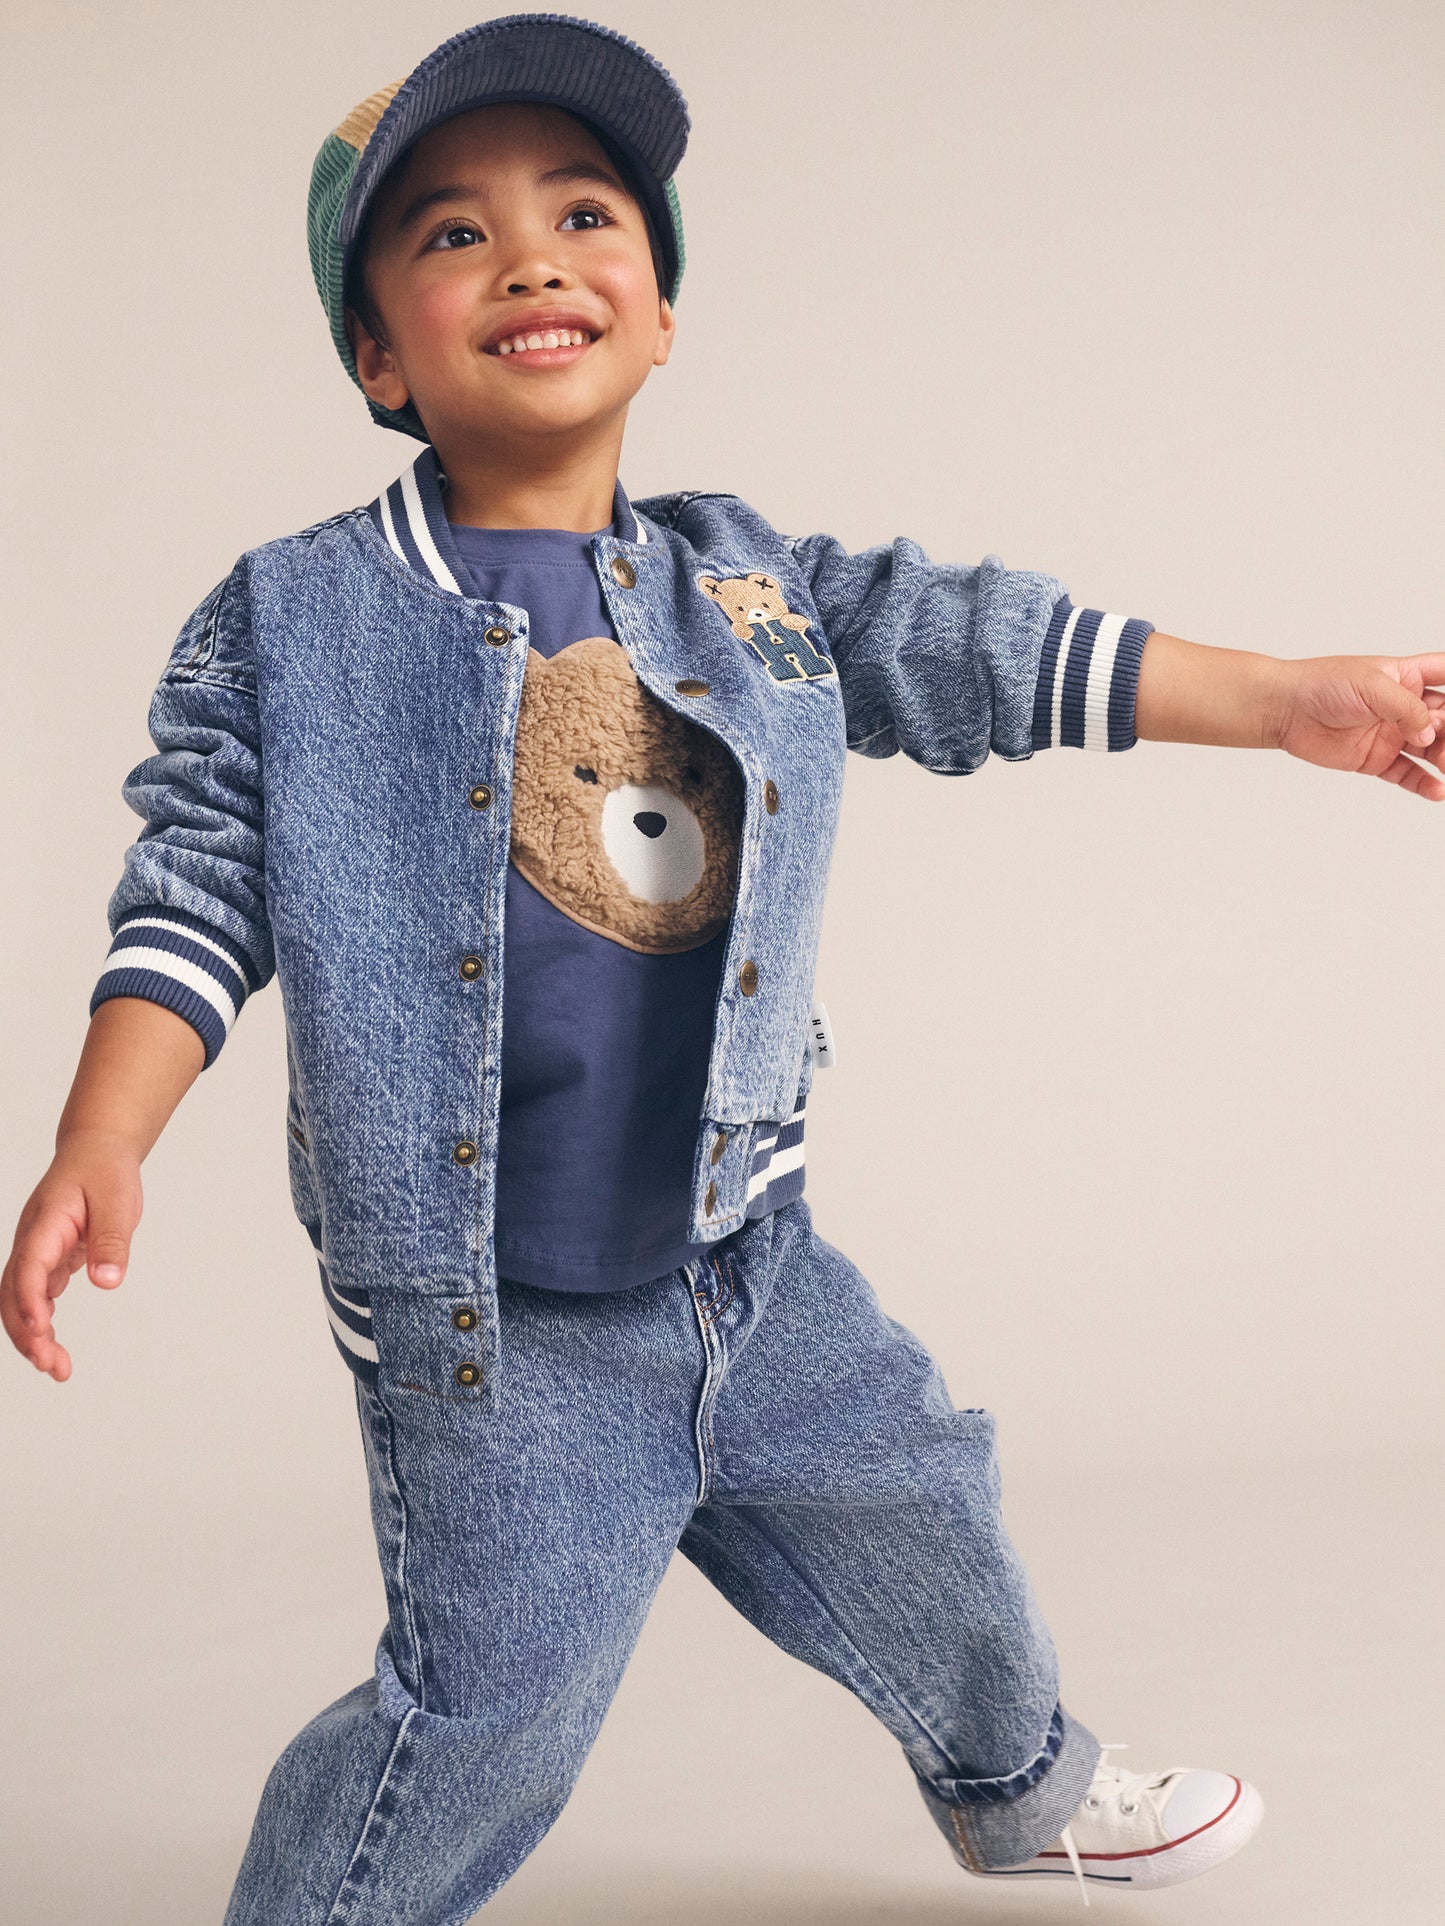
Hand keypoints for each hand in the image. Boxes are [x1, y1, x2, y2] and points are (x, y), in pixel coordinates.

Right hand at [0, 1132, 142, 1380]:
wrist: (96, 1150)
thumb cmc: (105, 1170)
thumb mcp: (117, 1201)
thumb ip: (112, 1241)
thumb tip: (107, 1282)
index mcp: (46, 1223)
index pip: (29, 1267)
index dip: (31, 1300)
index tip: (42, 1329)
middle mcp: (32, 1240)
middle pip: (15, 1293)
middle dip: (27, 1333)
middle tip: (54, 1367)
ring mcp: (36, 1251)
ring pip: (21, 1300)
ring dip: (32, 1335)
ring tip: (58, 1368)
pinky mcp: (47, 1259)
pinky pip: (36, 1296)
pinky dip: (40, 1323)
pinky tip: (53, 1348)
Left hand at [1272, 654, 1444, 800]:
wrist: (1285, 710)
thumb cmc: (1323, 685)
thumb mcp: (1372, 686)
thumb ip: (1406, 709)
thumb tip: (1429, 734)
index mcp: (1407, 677)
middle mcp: (1403, 706)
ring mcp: (1391, 734)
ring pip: (1431, 749)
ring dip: (1444, 758)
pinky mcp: (1376, 759)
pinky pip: (1407, 774)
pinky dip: (1423, 783)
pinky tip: (1437, 790)